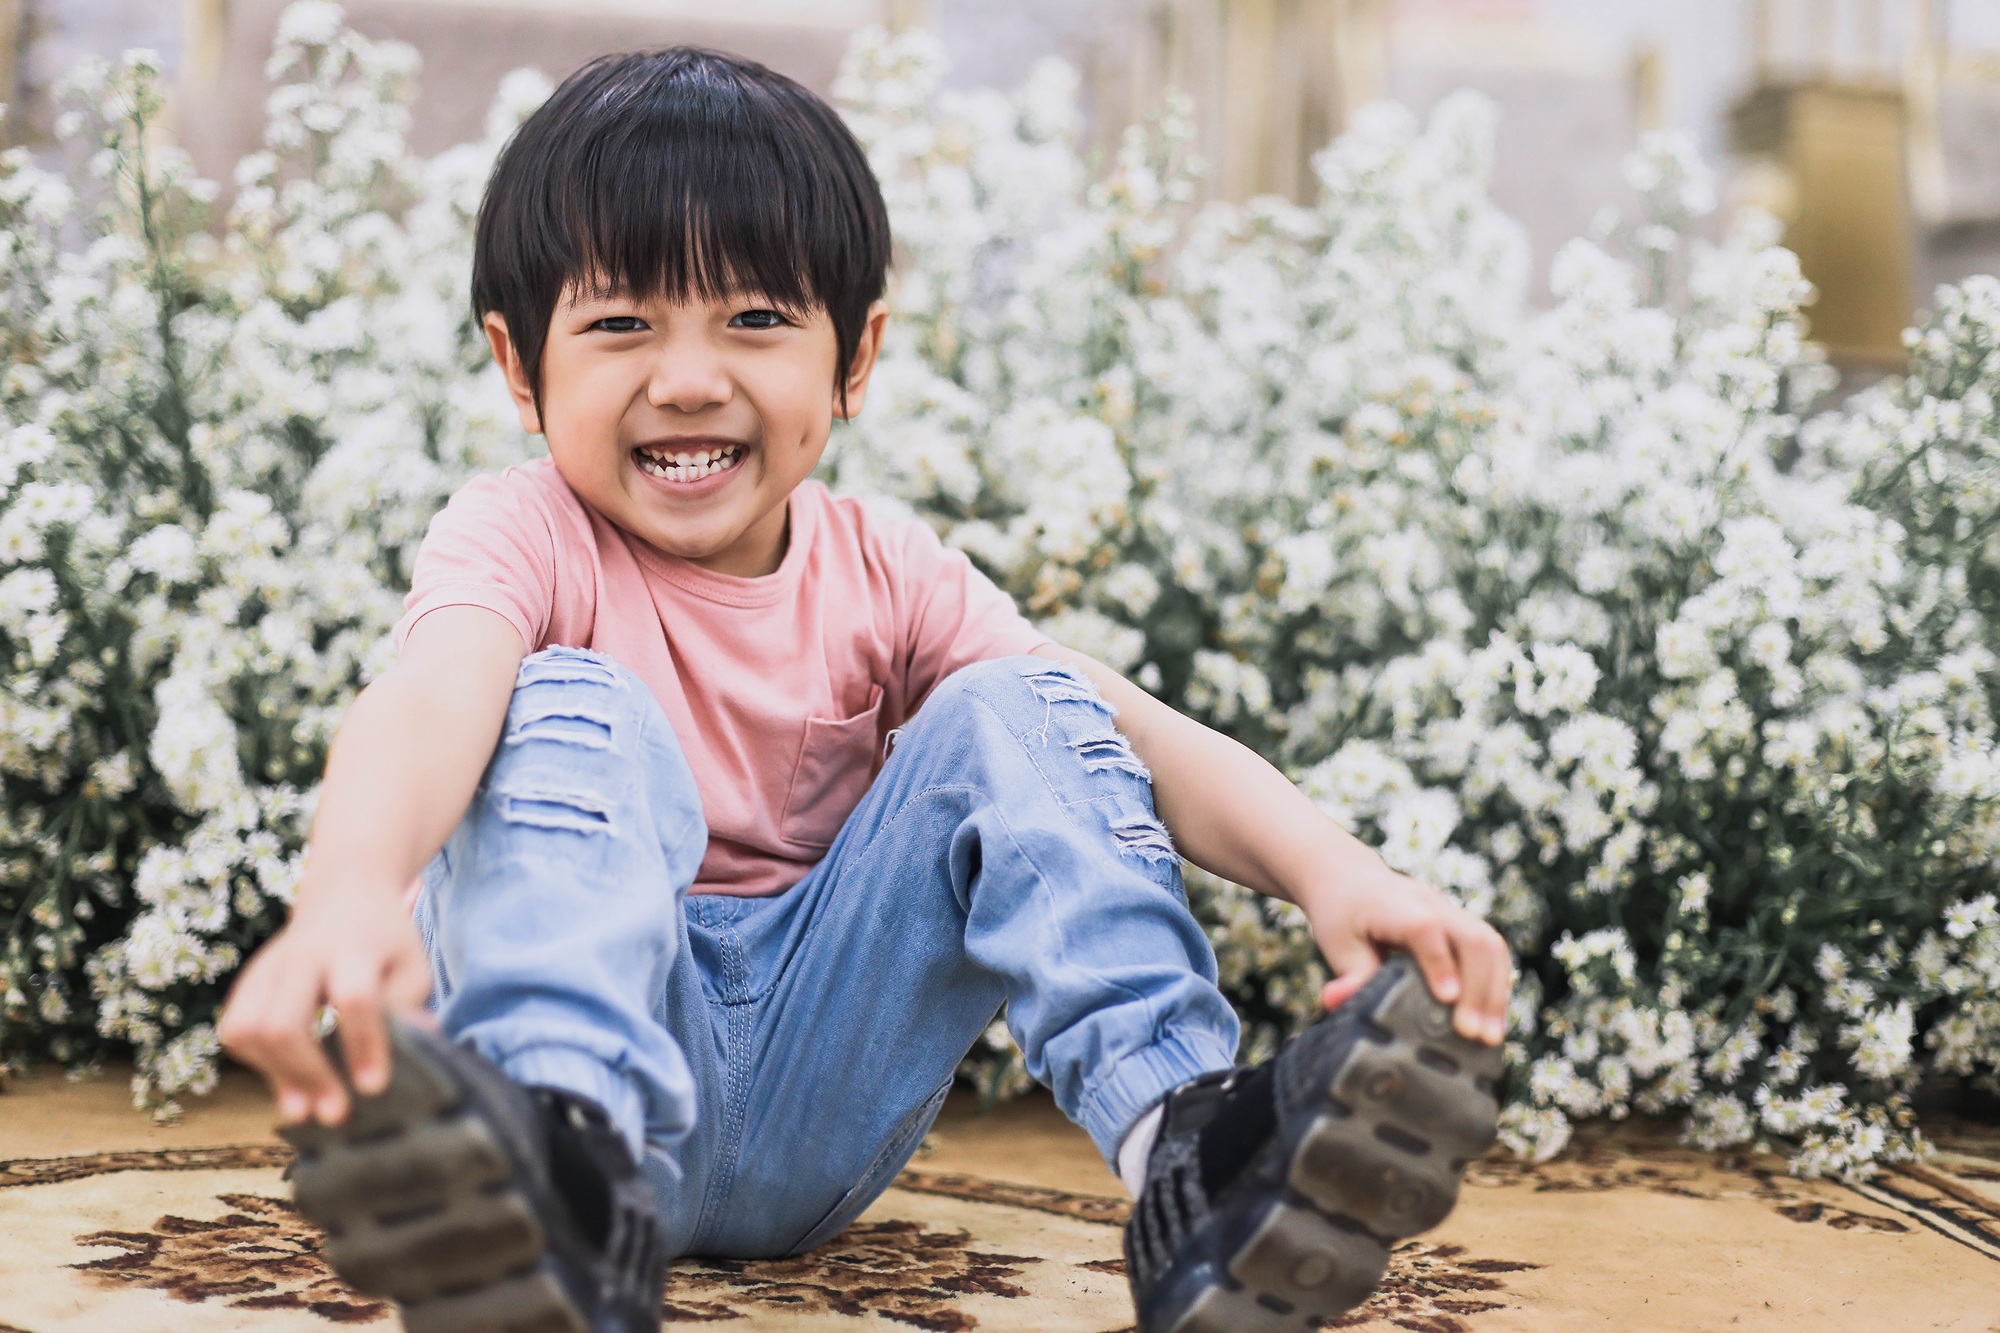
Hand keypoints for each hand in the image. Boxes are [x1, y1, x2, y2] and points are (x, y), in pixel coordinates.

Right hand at [218, 888, 434, 1125]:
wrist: (345, 893)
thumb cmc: (386, 942)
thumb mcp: (412, 966)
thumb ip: (408, 1007)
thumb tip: (415, 1050)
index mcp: (353, 948)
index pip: (354, 999)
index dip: (363, 1045)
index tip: (374, 1087)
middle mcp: (301, 956)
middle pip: (284, 1022)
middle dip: (307, 1074)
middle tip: (336, 1114)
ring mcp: (266, 968)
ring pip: (248, 1030)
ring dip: (275, 1076)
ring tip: (306, 1108)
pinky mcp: (246, 982)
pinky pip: (235, 1031)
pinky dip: (257, 1063)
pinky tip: (287, 1079)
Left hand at [1296, 862, 1511, 1045]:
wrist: (1350, 877)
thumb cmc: (1342, 913)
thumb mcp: (1336, 943)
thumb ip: (1349, 973)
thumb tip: (1335, 1002)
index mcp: (1395, 905)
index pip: (1424, 928)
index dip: (1439, 963)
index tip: (1447, 1001)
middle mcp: (1430, 903)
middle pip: (1472, 937)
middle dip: (1480, 989)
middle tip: (1475, 1036)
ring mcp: (1451, 911)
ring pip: (1491, 944)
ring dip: (1495, 992)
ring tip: (1491, 1037)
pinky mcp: (1461, 924)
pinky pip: (1491, 950)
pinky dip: (1495, 985)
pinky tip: (1491, 1020)